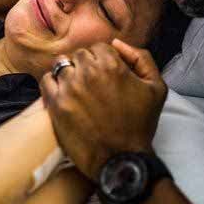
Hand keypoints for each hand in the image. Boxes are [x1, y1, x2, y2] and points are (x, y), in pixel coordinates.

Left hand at [40, 40, 166, 180]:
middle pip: (79, 54)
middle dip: (85, 64)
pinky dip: (52, 83)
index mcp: (112, 64)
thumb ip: (141, 58)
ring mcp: (69, 87)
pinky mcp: (56, 104)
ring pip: (61, 64)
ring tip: (76, 86)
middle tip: (92, 82)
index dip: (102, 59)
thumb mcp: (156, 88)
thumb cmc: (140, 125)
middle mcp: (88, 72)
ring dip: (68, 71)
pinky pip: (46, 80)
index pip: (99, 47)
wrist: (121, 159)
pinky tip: (62, 93)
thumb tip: (117, 44)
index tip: (105, 74)